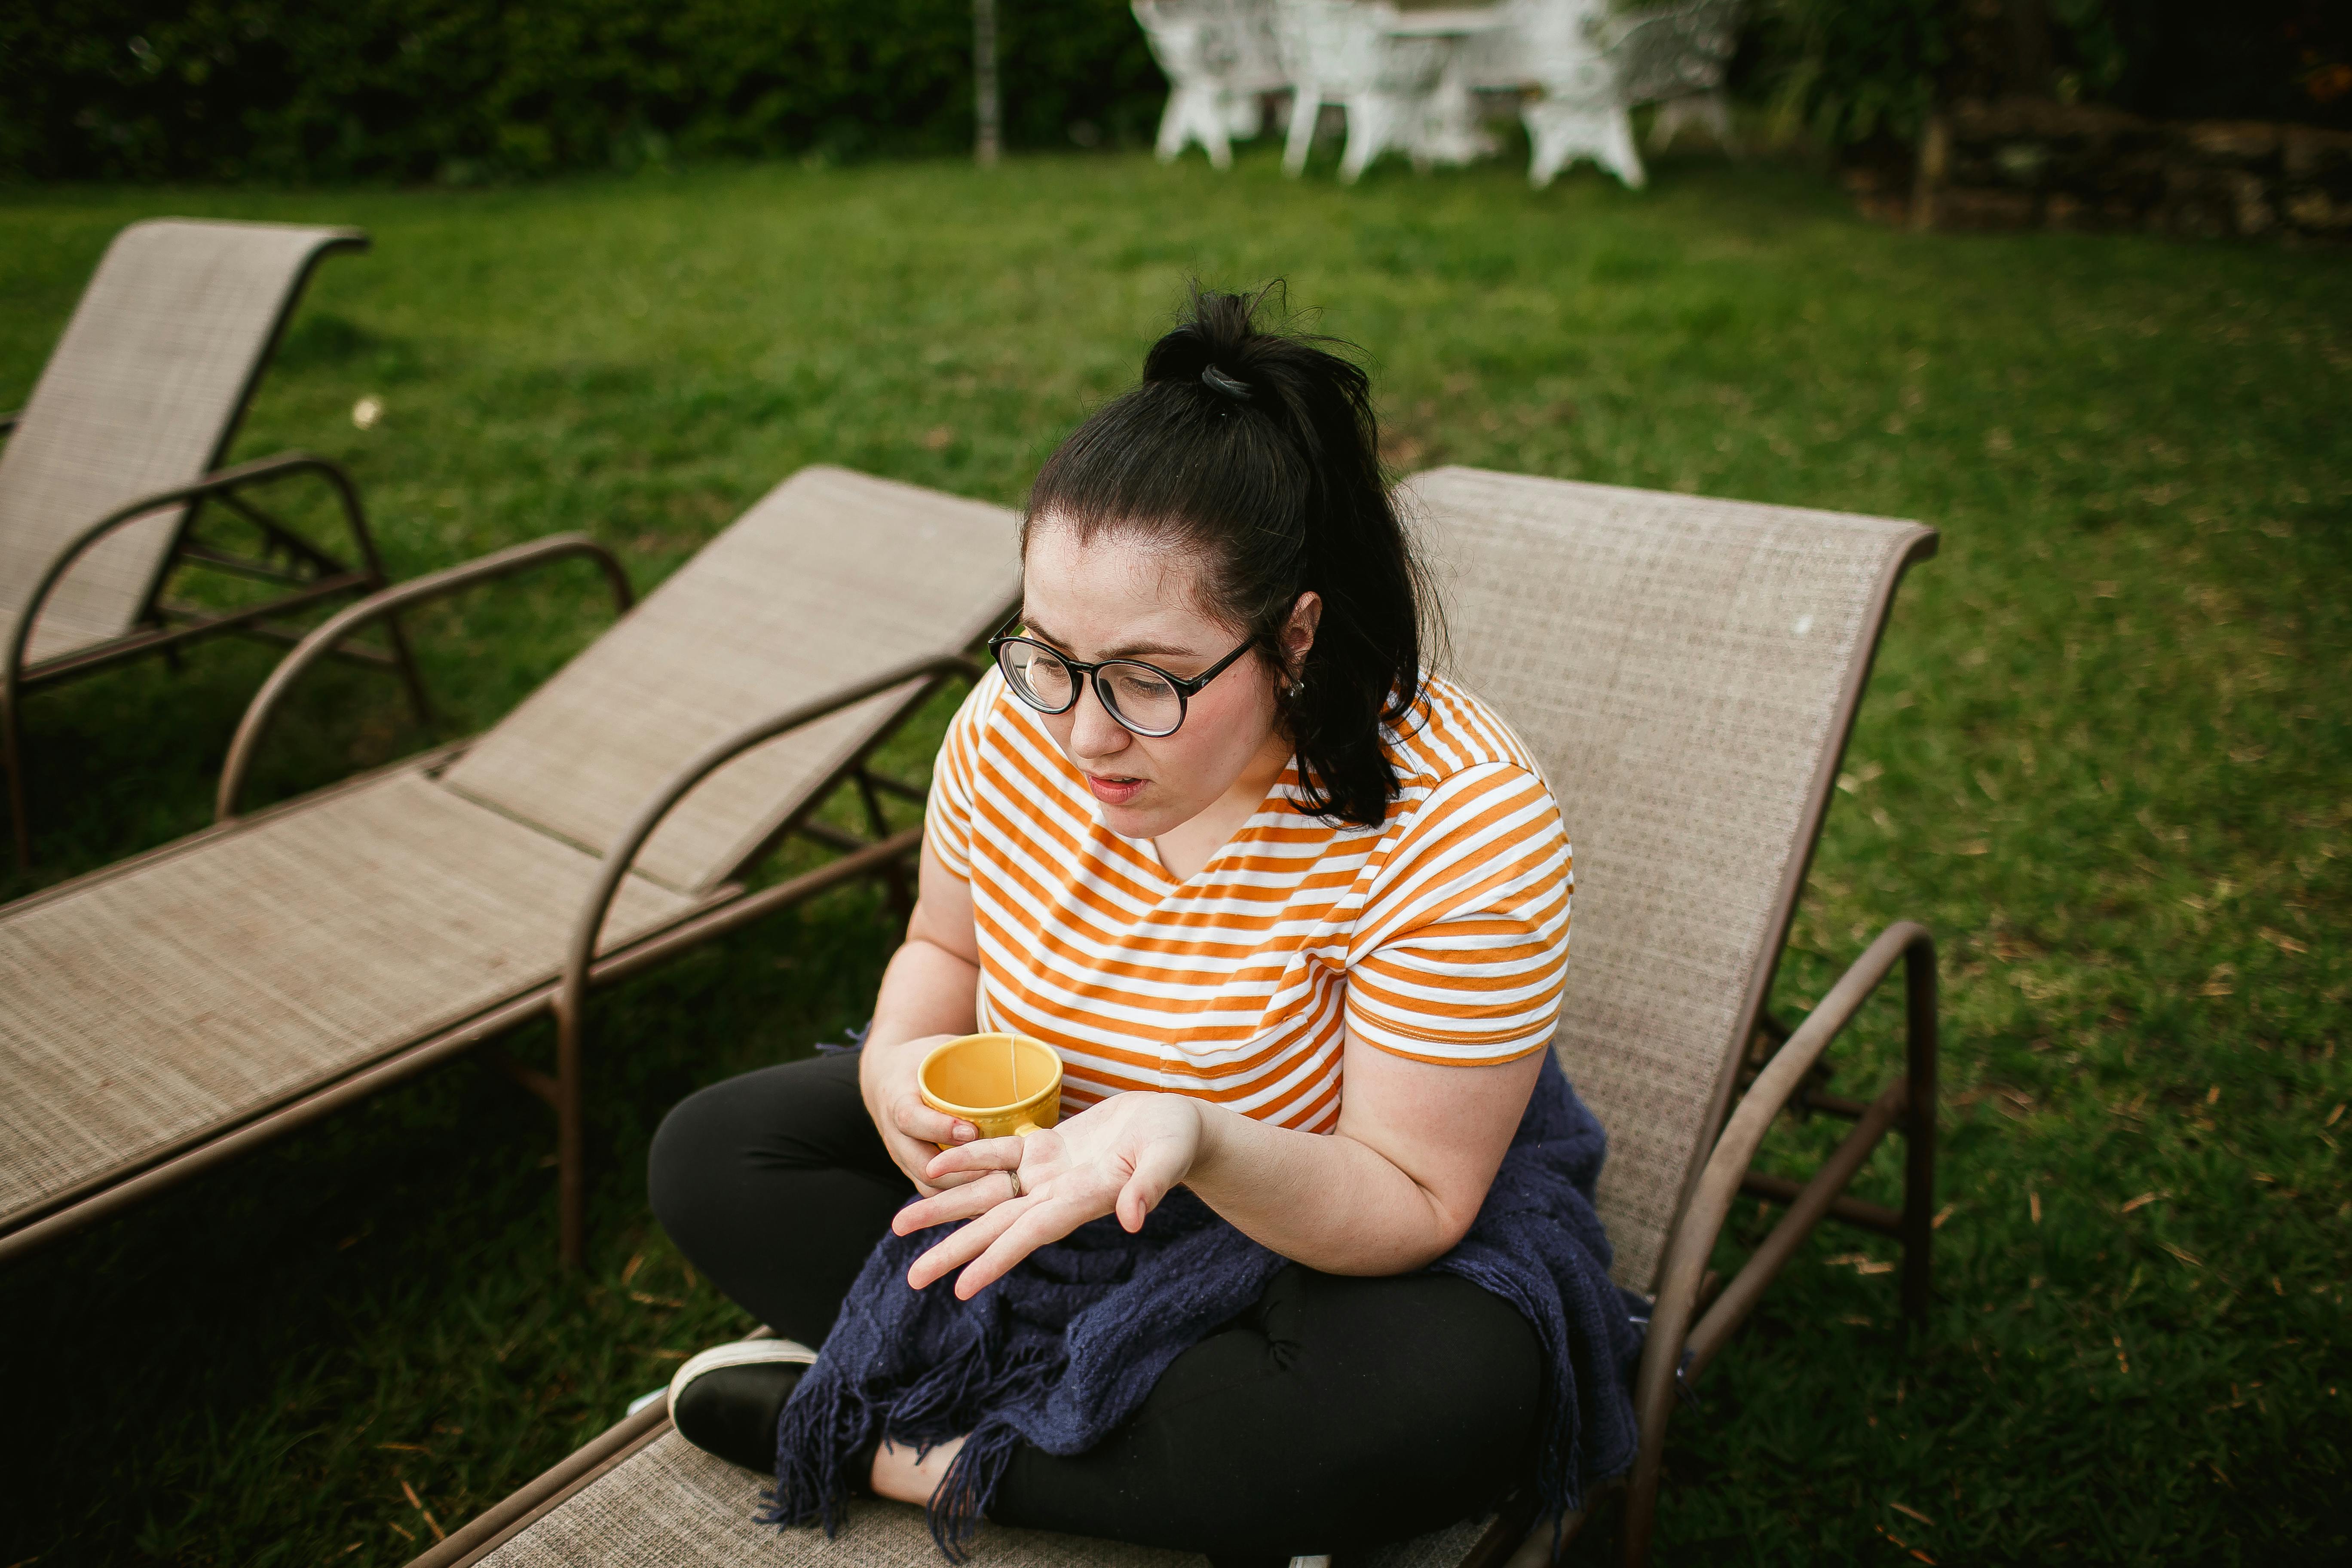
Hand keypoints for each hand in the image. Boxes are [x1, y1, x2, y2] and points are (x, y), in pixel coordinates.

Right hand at [857, 1033, 985, 1195]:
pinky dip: (958, 1200)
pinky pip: (932, 1192)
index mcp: (898, 1098)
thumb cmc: (922, 1060)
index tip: (970, 1131)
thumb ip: (971, 1050)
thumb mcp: (939, 1046)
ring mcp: (902, 1156)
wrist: (886, 1079)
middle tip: (996, 1171)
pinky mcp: (913, 1170)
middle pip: (920, 1163)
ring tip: (999, 1191)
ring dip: (961, 1192)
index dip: (938, 1128)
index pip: (910, 1118)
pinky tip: (989, 1201)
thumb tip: (1022, 1046)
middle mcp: (895, 1133)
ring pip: (927, 1185)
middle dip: (957, 1173)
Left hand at [891, 1091, 1205, 1298]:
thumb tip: (1134, 1219)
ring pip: (986, 1194)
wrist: (1176, 1123)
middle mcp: (1057, 1194)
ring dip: (944, 1209)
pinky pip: (998, 1154)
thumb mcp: (1167, 1158)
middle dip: (954, 1249)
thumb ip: (1149, 1187)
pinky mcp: (1047, 1147)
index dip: (997, 1259)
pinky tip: (932, 1169)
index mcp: (1083, 1200)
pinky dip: (965, 1161)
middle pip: (996, 1225)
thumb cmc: (1177, 1140)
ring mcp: (1049, 1172)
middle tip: (911, 1278)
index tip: (962, 1288)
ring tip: (900, 1227)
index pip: (1030, 1234)